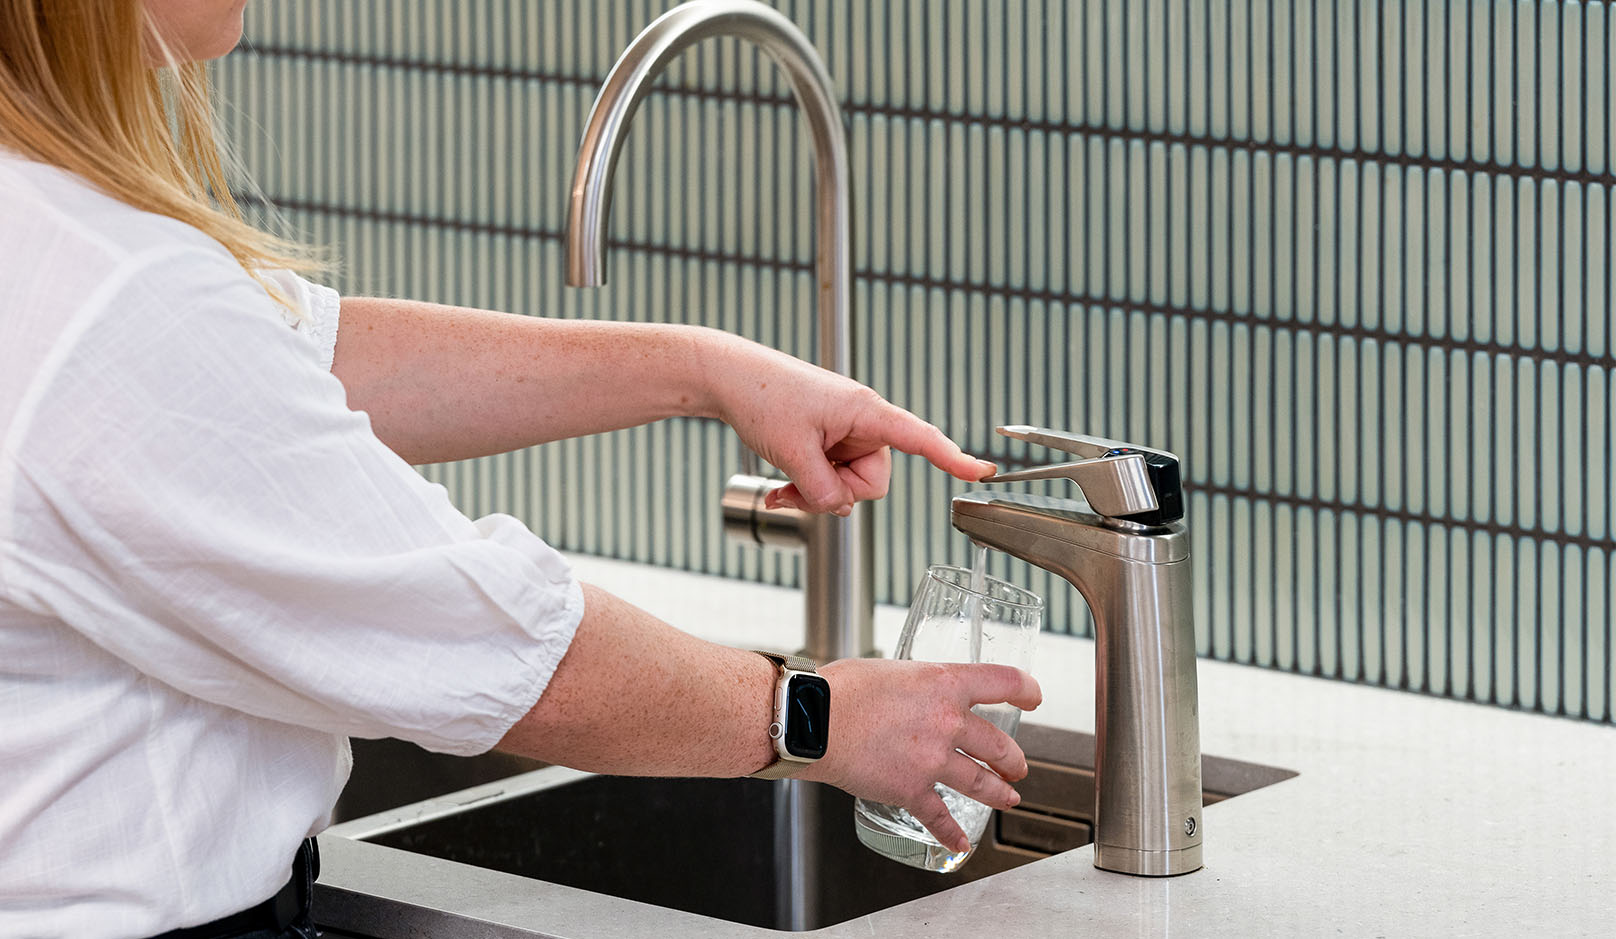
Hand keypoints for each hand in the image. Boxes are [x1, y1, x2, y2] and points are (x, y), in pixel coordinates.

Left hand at [706, 334, 995, 514]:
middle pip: (872, 482)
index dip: (952, 458)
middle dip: (836, 493)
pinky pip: (830, 480)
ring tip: (783, 480)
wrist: (728, 378)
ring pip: (848, 487)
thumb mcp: (793, 452)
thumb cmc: (762, 396)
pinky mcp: (828, 442)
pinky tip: (779, 487)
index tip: (981, 471)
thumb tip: (842, 510)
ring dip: (815, 493)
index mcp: (865, 412)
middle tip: (799, 484)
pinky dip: (806, 488)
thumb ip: (824, 490)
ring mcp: (844, 434)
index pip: (921, 438)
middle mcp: (862, 422)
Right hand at [796, 658, 1042, 852]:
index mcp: (944, 683)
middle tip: (1017, 765)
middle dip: (1013, 759)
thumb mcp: (890, 670)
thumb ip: (913, 686)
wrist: (813, 720)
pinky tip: (959, 842)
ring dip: (999, 793)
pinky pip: (939, 817)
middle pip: (998, 743)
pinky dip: (951, 833)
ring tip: (1007, 798)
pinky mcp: (911, 790)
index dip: (1026, 690)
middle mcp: (947, 721)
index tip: (1034, 697)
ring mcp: (933, 759)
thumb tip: (913, 695)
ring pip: (981, 782)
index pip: (1003, 681)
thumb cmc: (840, 689)